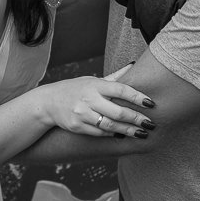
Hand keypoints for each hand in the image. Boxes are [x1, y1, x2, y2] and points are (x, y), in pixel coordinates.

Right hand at [40, 72, 155, 137]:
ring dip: (128, 131)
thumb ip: (114, 77)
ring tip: (142, 133)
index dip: (138, 97)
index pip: (121, 89)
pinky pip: (99, 133)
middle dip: (137, 119)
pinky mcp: (77, 126)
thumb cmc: (75, 89)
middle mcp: (89, 98)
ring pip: (110, 125)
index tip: (152, 103)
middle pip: (118, 111)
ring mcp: (82, 113)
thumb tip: (134, 65)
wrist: (48, 103)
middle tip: (151, 123)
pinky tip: (123, 135)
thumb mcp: (92, 80)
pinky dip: (112, 134)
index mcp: (95, 85)